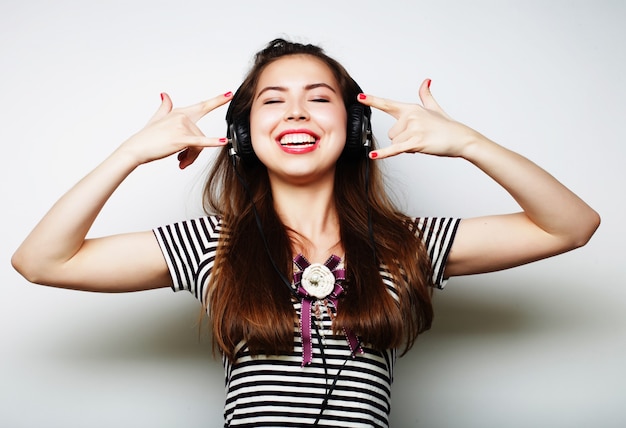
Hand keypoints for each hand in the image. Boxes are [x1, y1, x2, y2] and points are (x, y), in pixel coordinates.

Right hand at [117, 91, 231, 168]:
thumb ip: (165, 107)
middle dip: (194, 152)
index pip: (202, 105)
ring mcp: (182, 126)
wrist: (136, 148)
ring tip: (181, 163)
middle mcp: (182, 117)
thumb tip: (165, 95)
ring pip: (198, 146)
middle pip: (201, 136)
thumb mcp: (157, 118)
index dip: (217, 100)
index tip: (229, 94)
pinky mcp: (181, 138)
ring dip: (191, 158)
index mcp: (179, 113)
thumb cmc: (147, 137)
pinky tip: (223, 141)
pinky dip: (213, 142)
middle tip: (185, 160)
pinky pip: (200, 142)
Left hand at [358, 79, 480, 159]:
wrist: (461, 139)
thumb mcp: (434, 108)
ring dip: (406, 147)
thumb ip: (426, 95)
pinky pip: (395, 149)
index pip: (387, 104)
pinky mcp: (416, 142)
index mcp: (411, 108)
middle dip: (402, 140)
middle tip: (420, 137)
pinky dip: (384, 154)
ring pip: (395, 143)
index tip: (359, 98)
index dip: (372, 101)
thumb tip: (426, 81)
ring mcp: (413, 128)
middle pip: (391, 133)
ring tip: (422, 142)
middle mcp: (410, 116)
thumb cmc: (446, 126)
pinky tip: (373, 156)